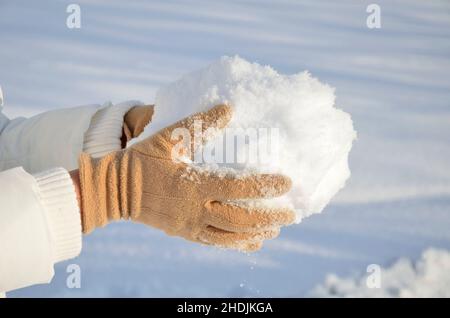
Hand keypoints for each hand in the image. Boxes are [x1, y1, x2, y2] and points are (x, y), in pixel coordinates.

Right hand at [78, 104, 294, 251]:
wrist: (114, 191)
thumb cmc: (142, 161)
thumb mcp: (168, 138)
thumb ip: (199, 125)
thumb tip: (228, 108)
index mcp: (193, 184)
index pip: (237, 188)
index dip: (264, 186)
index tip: (287, 182)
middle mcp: (195, 209)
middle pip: (240, 219)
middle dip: (268, 217)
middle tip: (291, 214)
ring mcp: (190, 225)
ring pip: (230, 236)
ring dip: (256, 233)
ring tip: (277, 229)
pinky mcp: (185, 233)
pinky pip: (215, 243)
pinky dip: (236, 244)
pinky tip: (252, 242)